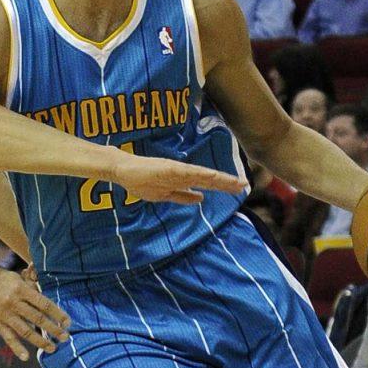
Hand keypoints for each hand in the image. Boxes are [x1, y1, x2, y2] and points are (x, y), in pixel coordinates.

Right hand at [0, 264, 69, 360]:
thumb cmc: (4, 278)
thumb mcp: (19, 278)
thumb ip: (34, 290)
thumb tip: (49, 302)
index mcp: (21, 289)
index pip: (44, 304)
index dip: (57, 314)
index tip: (68, 322)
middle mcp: (13, 302)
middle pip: (37, 318)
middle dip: (53, 329)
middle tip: (66, 337)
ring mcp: (4, 313)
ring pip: (25, 330)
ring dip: (40, 341)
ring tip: (52, 348)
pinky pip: (7, 337)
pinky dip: (16, 348)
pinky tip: (26, 357)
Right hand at [110, 153, 247, 204]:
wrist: (123, 168)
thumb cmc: (141, 178)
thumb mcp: (165, 195)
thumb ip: (183, 196)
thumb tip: (200, 199)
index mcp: (184, 179)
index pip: (208, 183)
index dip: (223, 186)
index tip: (239, 188)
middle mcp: (184, 173)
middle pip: (210, 179)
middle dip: (228, 183)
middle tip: (245, 185)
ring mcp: (178, 170)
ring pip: (204, 176)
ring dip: (220, 181)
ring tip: (236, 183)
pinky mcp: (170, 169)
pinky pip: (189, 173)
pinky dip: (203, 176)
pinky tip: (214, 177)